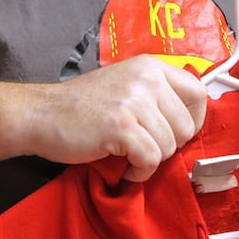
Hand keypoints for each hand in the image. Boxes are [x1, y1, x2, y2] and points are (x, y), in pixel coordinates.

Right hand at [24, 55, 207, 182]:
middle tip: (142, 147)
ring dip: (150, 160)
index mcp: (150, 67)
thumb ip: (155, 94)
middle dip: (168, 146)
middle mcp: (146, 79)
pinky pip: (150, 160)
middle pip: (186, 126)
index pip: (197, 92)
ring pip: (169, 146)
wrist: (41, 114)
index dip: (193, 120)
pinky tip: (122, 166)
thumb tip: (188, 121)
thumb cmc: (81, 107)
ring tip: (127, 155)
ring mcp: (133, 102)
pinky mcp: (121, 127)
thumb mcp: (124, 84)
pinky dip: (138, 172)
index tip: (175, 133)